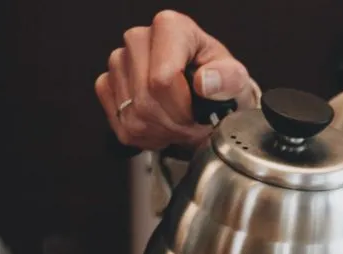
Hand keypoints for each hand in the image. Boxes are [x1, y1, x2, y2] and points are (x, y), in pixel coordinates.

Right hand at [95, 10, 256, 150]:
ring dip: (162, 132)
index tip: (198, 114)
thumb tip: (205, 82)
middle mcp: (138, 39)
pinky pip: (122, 125)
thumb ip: (229, 79)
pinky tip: (162, 125)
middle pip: (147, 100)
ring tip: (180, 124)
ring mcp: (118, 62)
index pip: (162, 79)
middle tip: (192, 124)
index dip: (182, 108)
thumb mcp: (235, 79)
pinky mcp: (106, 84)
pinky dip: (146, 136)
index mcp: (171, 28)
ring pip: (134, 116)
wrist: (205, 94)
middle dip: (174, 124)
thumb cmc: (218, 81)